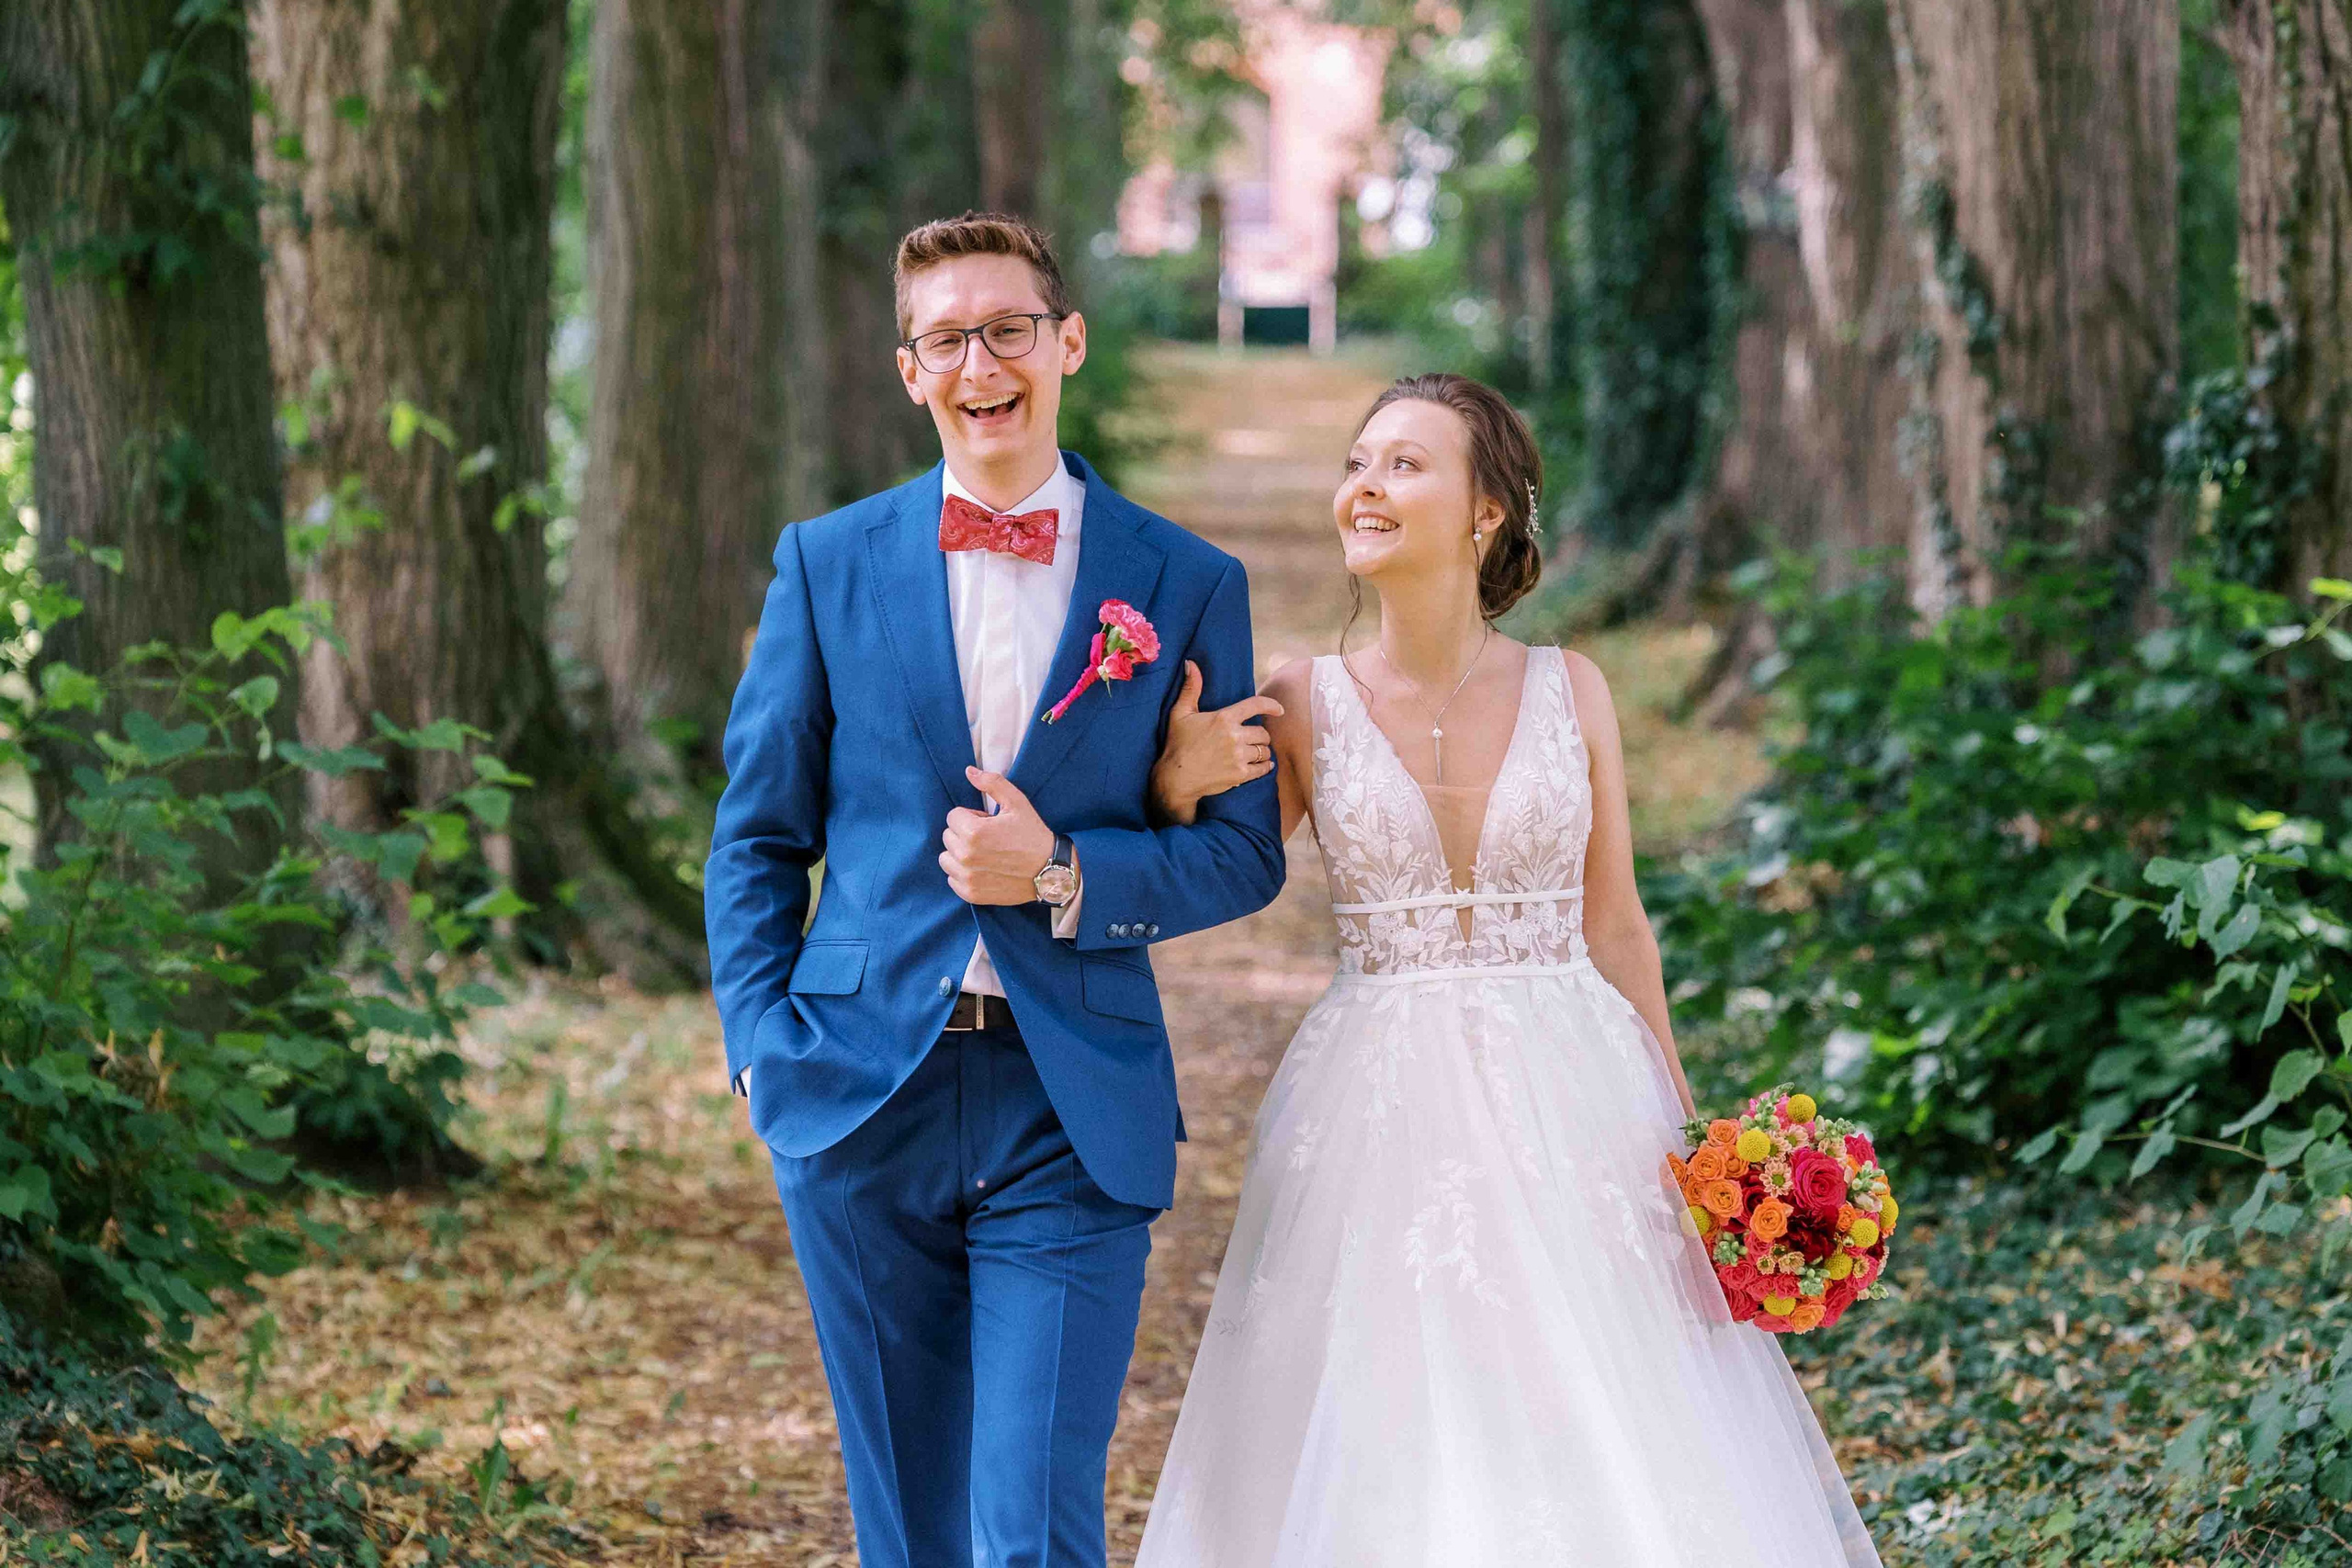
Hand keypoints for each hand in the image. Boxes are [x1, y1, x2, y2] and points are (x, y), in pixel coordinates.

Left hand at [942, 767, 1056, 904]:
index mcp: (974, 832)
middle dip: (964, 834)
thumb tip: (969, 771)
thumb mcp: (1017, 803)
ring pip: (946, 858)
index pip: (953, 816)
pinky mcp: (971, 894)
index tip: (989, 824)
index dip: (971, 817)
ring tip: (983, 854)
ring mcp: (967, 877)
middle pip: (948, 837)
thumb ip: (991, 783)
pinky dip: (963, 874)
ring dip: (960, 854)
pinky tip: (983, 869)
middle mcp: (966, 856)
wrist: (1050, 871)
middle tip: (989, 839)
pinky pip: (952, 879)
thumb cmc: (1033, 835)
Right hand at [1150, 661, 1284, 823]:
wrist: (1176, 778)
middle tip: (1254, 738)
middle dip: (1260, 735)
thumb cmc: (1177, 744)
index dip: (1271, 705)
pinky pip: (1263, 768)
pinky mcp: (1240, 775)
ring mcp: (1239, 756)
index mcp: (1224, 718)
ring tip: (1256, 752)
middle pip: (1263, 732)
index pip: (1256, 705)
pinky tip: (1262, 765)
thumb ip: (1191, 688)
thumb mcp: (1180, 713)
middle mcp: (1235, 736)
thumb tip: (1191, 664)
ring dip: (1262, 750)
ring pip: (1264, 750)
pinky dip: (1265, 766)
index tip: (1279, 710)